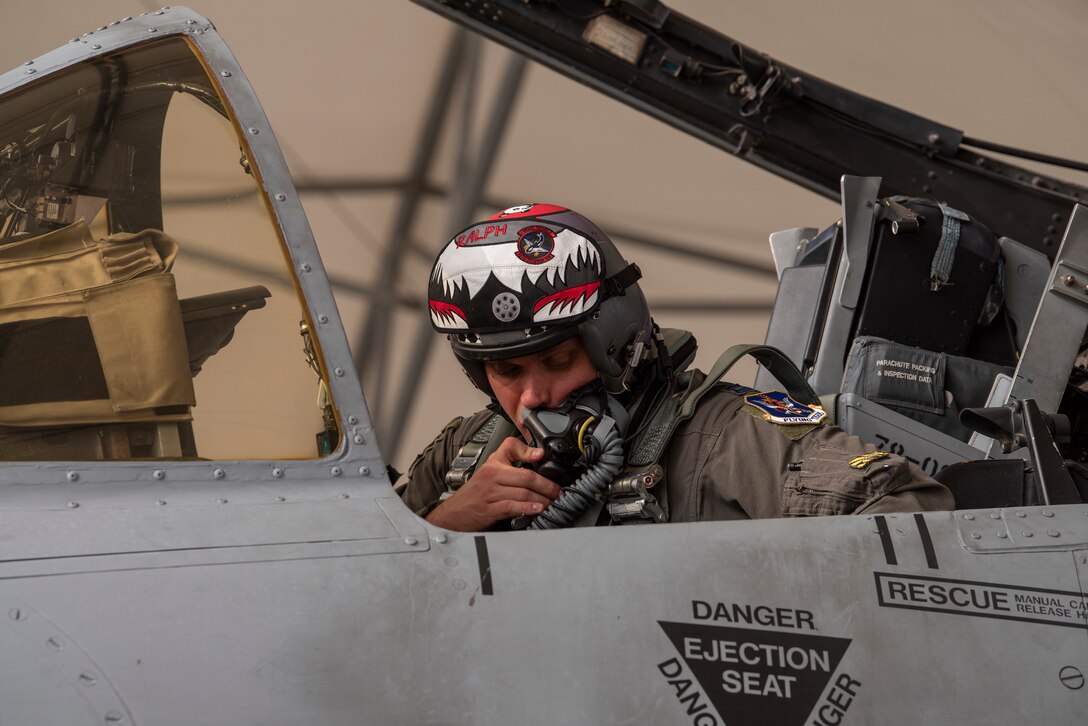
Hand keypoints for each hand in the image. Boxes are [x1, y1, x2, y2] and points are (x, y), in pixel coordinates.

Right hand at [426, 437, 561, 530]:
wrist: (454, 513)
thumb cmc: (476, 493)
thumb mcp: (491, 469)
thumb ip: (512, 458)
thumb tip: (538, 454)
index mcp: (494, 464)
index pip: (512, 448)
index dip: (529, 452)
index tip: (544, 456)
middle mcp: (491, 476)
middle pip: (526, 476)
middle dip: (547, 485)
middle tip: (559, 491)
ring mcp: (489, 493)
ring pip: (522, 493)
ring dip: (542, 499)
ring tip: (553, 503)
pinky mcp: (488, 510)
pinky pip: (511, 507)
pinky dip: (527, 509)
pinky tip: (537, 510)